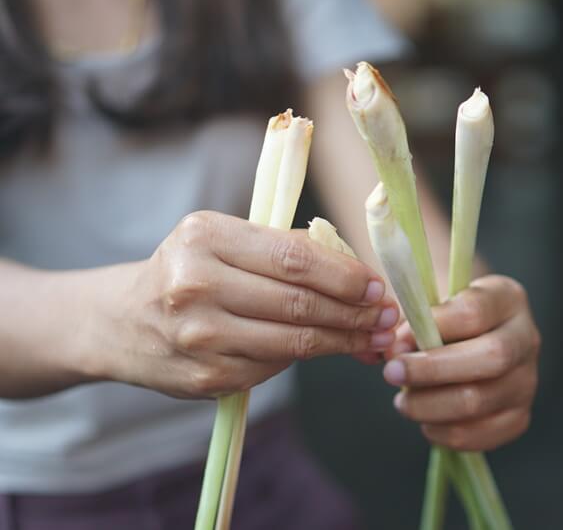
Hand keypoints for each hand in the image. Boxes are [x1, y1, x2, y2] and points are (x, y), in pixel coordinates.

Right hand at [98, 211, 397, 398]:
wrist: (122, 321)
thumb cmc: (188, 271)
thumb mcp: (225, 240)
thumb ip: (286, 248)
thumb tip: (359, 277)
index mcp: (205, 238)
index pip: (295, 258)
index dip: (346, 276)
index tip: (377, 286)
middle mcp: (196, 285)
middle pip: (299, 304)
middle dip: (355, 313)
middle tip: (387, 318)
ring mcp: (198, 337)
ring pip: (293, 342)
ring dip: (343, 342)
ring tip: (372, 338)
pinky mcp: (204, 378)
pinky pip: (272, 368)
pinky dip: (305, 358)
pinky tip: (326, 350)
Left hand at [382, 275, 539, 450]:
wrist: (462, 341)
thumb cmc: (438, 318)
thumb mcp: (428, 303)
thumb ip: (411, 320)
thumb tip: (393, 350)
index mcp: (506, 298)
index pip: (474, 311)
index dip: (432, 327)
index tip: (396, 341)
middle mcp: (525, 338)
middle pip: (491, 358)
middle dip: (433, 370)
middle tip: (392, 373)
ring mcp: (526, 381)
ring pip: (479, 401)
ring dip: (430, 405)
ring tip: (403, 401)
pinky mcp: (517, 416)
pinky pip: (481, 434)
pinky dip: (444, 432)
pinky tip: (426, 420)